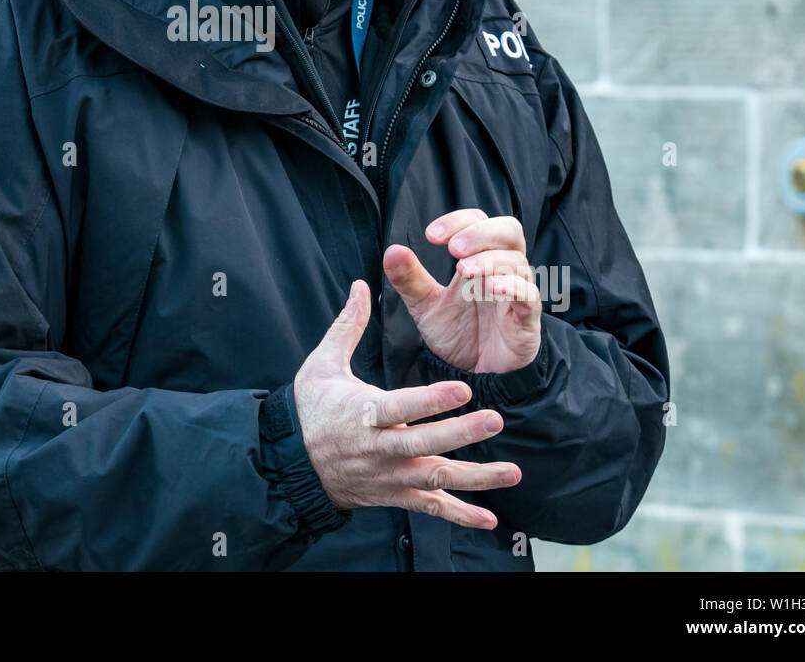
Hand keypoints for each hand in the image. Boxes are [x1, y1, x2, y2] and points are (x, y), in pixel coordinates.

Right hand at [293, 280, 520, 526]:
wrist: (291, 463)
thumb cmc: (309, 408)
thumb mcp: (322, 364)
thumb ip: (347, 325)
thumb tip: (360, 285)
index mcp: (362, 413)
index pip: (401, 407)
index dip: (431, 400)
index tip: (462, 388)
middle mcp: (378, 449)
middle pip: (424, 443)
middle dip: (462, 434)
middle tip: (496, 419)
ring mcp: (388, 476)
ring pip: (435, 478)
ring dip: (476, 478)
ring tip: (513, 472)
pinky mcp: (393, 495)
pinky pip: (429, 509)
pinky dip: (460, 515)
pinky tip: (489, 520)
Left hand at [382, 208, 541, 374]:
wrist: (473, 373)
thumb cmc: (456, 331)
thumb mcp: (425, 304)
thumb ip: (409, 278)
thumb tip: (392, 250)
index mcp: (479, 257)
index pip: (478, 221)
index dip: (458, 221)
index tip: (431, 236)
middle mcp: (502, 269)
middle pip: (509, 230)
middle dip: (481, 233)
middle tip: (453, 248)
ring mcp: (518, 292)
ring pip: (517, 261)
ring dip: (489, 260)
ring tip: (462, 271)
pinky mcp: (527, 319)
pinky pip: (530, 295)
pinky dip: (515, 287)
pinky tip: (493, 287)